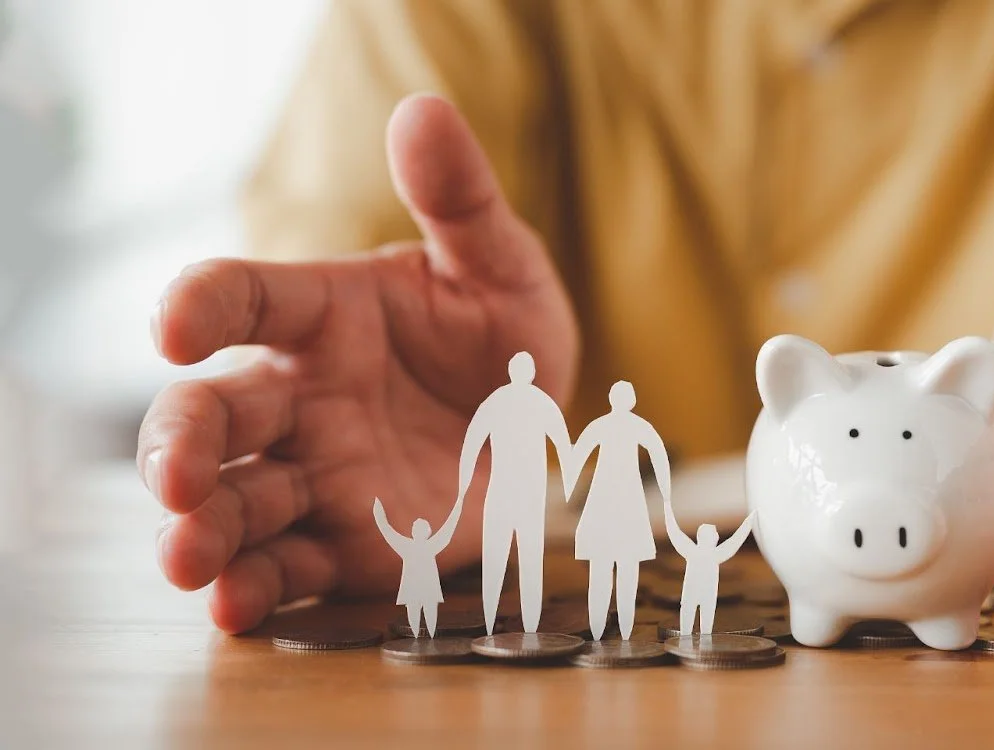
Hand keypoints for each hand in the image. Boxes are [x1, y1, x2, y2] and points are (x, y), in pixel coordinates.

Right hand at [138, 95, 578, 632]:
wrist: (537, 430)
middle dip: (181, 445)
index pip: (243, 298)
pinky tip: (238, 605)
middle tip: (174, 474)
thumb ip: (461, 200)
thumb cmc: (500, 336)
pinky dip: (257, 589)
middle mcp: (297, 397)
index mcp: (320, 316)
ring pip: (233, 501)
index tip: (175, 321)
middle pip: (212, 415)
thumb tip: (425, 111)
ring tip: (190, 559)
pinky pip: (287, 569)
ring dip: (203, 529)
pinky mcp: (341, 545)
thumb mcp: (500, 266)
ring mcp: (313, 476)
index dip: (201, 304)